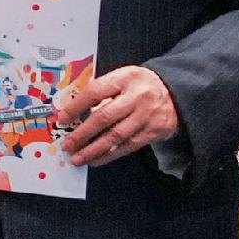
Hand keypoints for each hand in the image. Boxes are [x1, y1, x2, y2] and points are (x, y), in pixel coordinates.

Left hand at [59, 65, 181, 166]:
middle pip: (105, 117)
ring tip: (78, 158)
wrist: (176, 92)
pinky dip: (110, 155)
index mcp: (125, 78)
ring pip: (116, 136)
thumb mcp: (123, 78)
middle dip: (83, 134)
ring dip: (94, 150)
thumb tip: (75, 113)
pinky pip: (128, 146)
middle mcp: (137, 97)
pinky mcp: (153, 131)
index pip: (95, 92)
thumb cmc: (140, 85)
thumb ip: (103, 91)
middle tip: (68, 144)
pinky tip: (96, 160)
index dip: (76, 107)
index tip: (62, 119)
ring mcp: (146, 116)